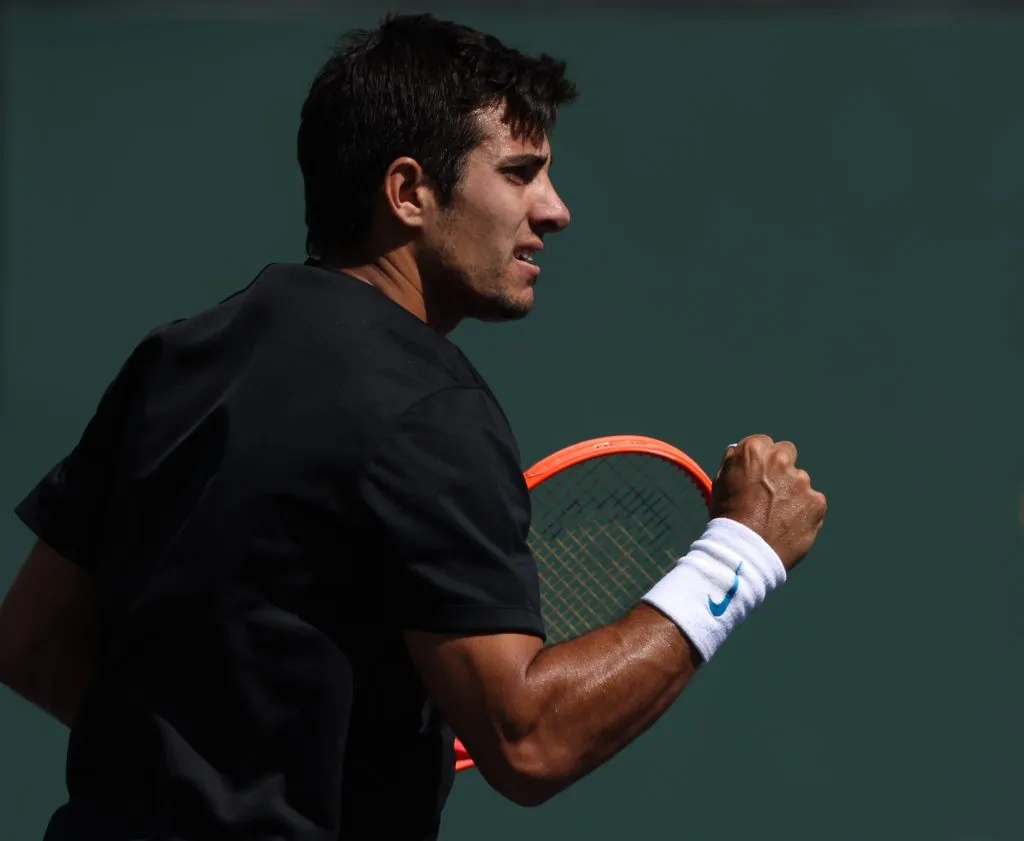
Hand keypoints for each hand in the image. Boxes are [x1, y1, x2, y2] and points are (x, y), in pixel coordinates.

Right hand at [709, 435, 826, 570]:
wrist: (744, 551)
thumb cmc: (727, 518)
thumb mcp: (720, 483)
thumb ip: (734, 462)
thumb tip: (739, 449)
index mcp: (754, 451)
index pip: (764, 443)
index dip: (759, 460)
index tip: (756, 475)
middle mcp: (780, 460)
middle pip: (786, 453)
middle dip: (780, 467)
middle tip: (770, 491)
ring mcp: (801, 481)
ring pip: (799, 481)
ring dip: (791, 493)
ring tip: (776, 516)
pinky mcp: (816, 502)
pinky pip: (812, 503)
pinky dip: (803, 512)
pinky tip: (787, 525)